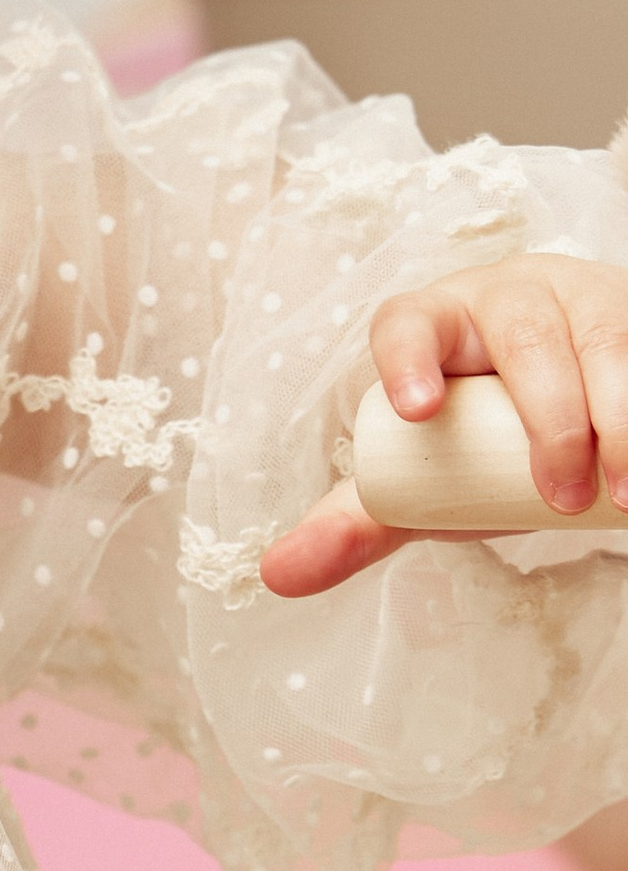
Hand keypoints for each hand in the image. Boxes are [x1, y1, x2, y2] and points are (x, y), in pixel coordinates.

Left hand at [262, 252, 627, 598]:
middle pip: (524, 337)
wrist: (573, 399)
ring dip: (621, 419)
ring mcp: (581, 299)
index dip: (405, 357)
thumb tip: (278, 575)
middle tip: (561, 498)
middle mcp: (507, 295)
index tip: (416, 410)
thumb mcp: (425, 475)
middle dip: (548, 418)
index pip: (408, 321)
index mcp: (435, 322)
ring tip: (623, 495)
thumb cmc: (483, 432)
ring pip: (603, 339)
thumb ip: (360, 520)